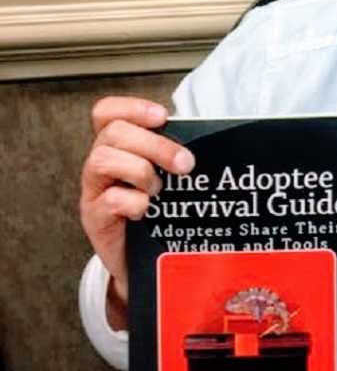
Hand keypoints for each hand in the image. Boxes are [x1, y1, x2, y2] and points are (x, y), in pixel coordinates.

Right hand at [79, 97, 194, 321]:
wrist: (146, 263)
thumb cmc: (159, 213)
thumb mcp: (165, 178)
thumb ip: (173, 156)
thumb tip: (209, 139)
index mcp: (117, 147)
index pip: (107, 113)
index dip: (132, 107)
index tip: (162, 116)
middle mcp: (100, 165)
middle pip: (113, 133)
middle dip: (154, 144)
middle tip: (185, 164)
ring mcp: (93, 191)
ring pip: (102, 159)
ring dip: (140, 170)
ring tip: (159, 189)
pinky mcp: (94, 219)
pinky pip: (107, 200)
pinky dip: (133, 201)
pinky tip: (146, 210)